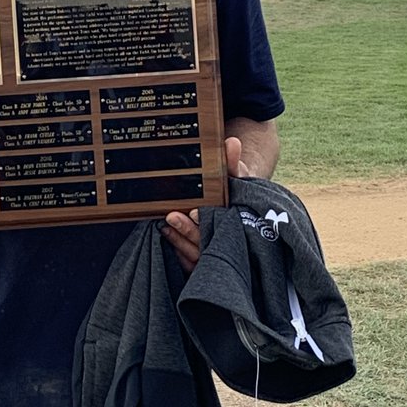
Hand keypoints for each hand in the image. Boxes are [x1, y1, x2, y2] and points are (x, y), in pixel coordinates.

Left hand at [160, 135, 248, 273]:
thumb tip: (233, 142)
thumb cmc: (237, 188)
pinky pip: (192, 263)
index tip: (194, 212)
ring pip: (198, 255)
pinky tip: (167, 236)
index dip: (207, 223)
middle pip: (208, 243)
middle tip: (172, 217)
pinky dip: (179, 251)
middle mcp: (228, 240)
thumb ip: (232, 162)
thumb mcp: (236, 174)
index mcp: (238, 222)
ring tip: (164, 225)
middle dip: (188, 231)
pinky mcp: (205, 257)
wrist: (241, 201)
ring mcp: (217, 251)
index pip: (223, 227)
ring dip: (180, 241)